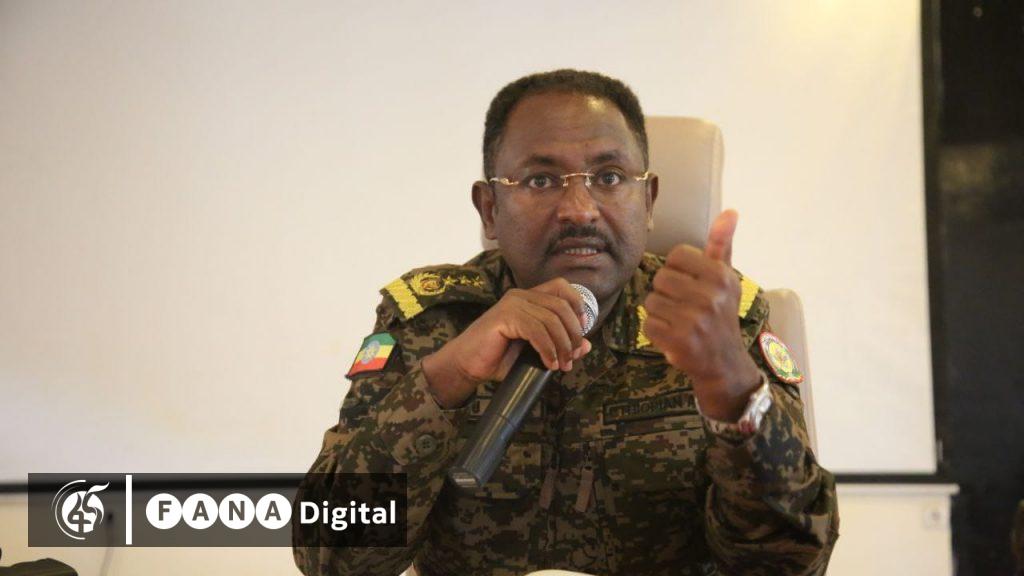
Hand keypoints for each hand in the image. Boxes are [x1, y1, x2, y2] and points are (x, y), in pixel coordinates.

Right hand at [422, 277, 592, 408]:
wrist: (467, 364)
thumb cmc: (498, 358)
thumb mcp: (535, 352)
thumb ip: (559, 346)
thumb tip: (587, 346)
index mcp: (528, 297)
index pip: (562, 287)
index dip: (578, 306)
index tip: (583, 331)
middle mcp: (521, 295)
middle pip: (561, 306)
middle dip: (573, 334)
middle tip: (572, 357)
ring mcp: (512, 304)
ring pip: (552, 320)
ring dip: (562, 346)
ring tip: (561, 365)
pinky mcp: (505, 317)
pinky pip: (537, 330)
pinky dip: (547, 349)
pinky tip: (549, 363)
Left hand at [642, 209, 760, 420]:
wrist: (724, 362)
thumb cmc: (720, 315)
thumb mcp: (726, 279)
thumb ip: (722, 245)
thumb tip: (730, 211)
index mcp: (721, 276)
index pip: (676, 256)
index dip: (676, 270)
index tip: (689, 285)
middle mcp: (711, 296)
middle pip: (660, 278)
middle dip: (665, 293)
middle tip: (682, 307)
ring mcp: (695, 320)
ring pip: (651, 301)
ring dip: (659, 313)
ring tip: (678, 322)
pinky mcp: (680, 341)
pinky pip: (647, 323)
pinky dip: (655, 331)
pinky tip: (672, 335)